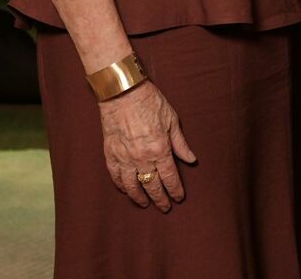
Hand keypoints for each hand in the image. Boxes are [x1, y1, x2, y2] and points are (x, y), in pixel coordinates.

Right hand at [99, 80, 196, 210]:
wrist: (123, 92)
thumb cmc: (150, 102)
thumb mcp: (172, 120)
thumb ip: (180, 143)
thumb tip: (191, 159)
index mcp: (160, 149)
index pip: (169, 178)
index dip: (175, 190)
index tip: (179, 198)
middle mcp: (142, 158)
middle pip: (152, 185)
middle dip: (160, 199)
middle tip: (165, 207)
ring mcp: (124, 157)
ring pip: (132, 185)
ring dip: (139, 197)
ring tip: (145, 203)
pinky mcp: (110, 153)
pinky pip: (115, 176)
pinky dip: (121, 186)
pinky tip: (126, 190)